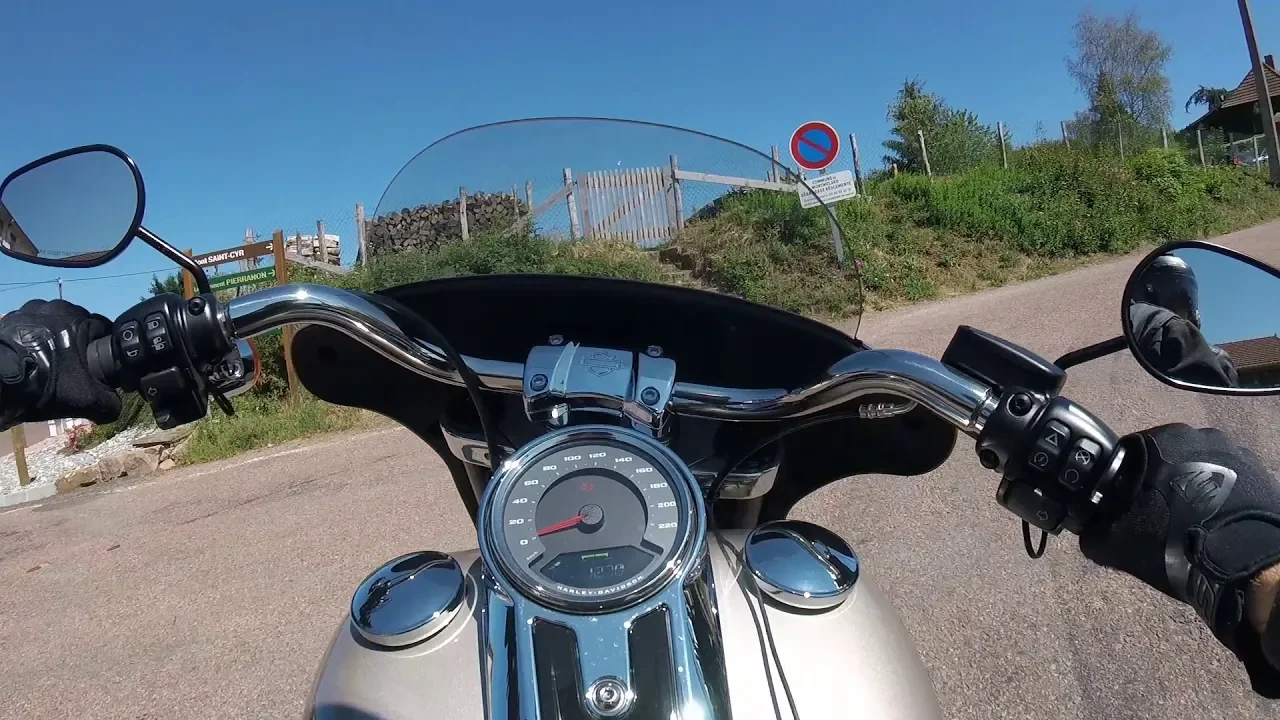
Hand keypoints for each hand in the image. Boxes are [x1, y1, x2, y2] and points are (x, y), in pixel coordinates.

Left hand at [0, 299, 119, 425]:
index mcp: (77, 317)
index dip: (105, 351)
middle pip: (75, 327)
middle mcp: (53, 306)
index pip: (103, 329)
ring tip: (48, 365)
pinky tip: (29, 362)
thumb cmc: (44, 383)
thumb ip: (110, 403)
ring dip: (53, 342)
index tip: (99, 367)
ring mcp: (26, 311)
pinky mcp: (6, 321)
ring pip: (50, 327)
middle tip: (73, 369)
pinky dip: (32, 343)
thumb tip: (115, 406)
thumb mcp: (85, 399)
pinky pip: (28, 331)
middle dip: (77, 345)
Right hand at [1079, 424, 1279, 695]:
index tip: (1123, 507)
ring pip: (1198, 469)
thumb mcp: (1115, 543)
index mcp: (1159, 439)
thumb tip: (1086, 529)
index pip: (1126, 454)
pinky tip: (1212, 524)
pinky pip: (1228, 482)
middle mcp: (1198, 435)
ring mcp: (1235, 451)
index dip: (1120, 483)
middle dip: (1157, 483)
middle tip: (1153, 517)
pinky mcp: (1260, 472)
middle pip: (1164, 459)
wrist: (1244, 564)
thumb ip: (1092, 530)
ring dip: (1190, 488)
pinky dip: (1218, 498)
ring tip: (1187, 523)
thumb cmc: (1174, 542)